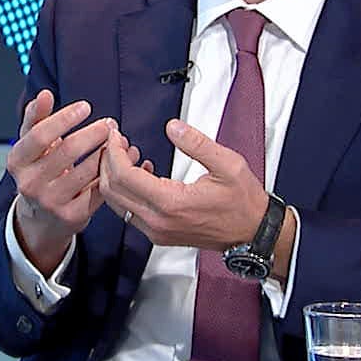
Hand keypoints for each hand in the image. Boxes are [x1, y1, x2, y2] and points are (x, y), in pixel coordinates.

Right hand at [8, 90, 122, 272]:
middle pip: (68, 150)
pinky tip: (122, 160)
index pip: (40, 135)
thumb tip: (44, 95)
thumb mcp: (30, 145)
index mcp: (17, 161)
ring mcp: (51, 202)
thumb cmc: (38, 171)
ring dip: (107, 151)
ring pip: (87, 170)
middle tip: (109, 124)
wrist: (41, 217)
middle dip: (93, 133)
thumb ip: (36, 117)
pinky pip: (99, 189)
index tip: (85, 107)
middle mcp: (30, 183)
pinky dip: (113, 172)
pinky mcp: (73, 216)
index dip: (64, 118)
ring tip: (118, 140)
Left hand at [99, 118, 268, 251]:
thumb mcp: (227, 164)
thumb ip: (196, 143)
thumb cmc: (243, 202)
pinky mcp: (159, 234)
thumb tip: (172, 127)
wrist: (253, 233)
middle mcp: (158, 221)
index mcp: (172, 203)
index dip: (114, 152)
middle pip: (111, 191)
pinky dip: (125, 191)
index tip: (116, 135)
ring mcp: (156, 231)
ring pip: (116, 203)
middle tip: (117, 142)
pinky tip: (142, 172)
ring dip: (115, 177)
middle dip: (108, 162)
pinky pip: (129, 212)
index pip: (124, 176)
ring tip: (128, 154)